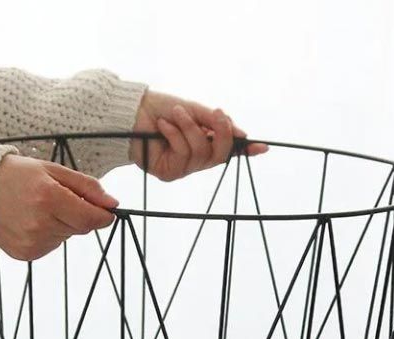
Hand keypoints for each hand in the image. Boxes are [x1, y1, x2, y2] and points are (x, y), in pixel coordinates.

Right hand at [0, 154, 117, 260]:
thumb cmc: (17, 176)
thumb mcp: (53, 171)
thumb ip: (86, 187)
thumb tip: (113, 204)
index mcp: (49, 198)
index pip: (91, 218)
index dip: (103, 216)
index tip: (107, 212)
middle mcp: (40, 223)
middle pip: (80, 228)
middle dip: (77, 215)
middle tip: (57, 200)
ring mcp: (31, 241)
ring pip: (65, 237)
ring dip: (61, 225)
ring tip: (37, 209)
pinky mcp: (25, 254)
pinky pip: (50, 246)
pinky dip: (47, 235)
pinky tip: (29, 221)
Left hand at [130, 90, 267, 181]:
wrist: (130, 112)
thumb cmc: (161, 109)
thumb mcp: (192, 110)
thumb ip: (214, 122)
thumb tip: (241, 134)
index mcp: (204, 142)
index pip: (228, 150)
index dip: (245, 150)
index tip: (263, 147)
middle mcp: (196, 160)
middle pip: (221, 154)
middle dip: (221, 132)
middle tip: (215, 113)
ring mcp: (183, 169)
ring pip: (201, 152)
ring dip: (189, 128)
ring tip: (174, 114)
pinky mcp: (168, 173)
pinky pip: (182, 155)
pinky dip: (174, 135)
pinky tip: (162, 127)